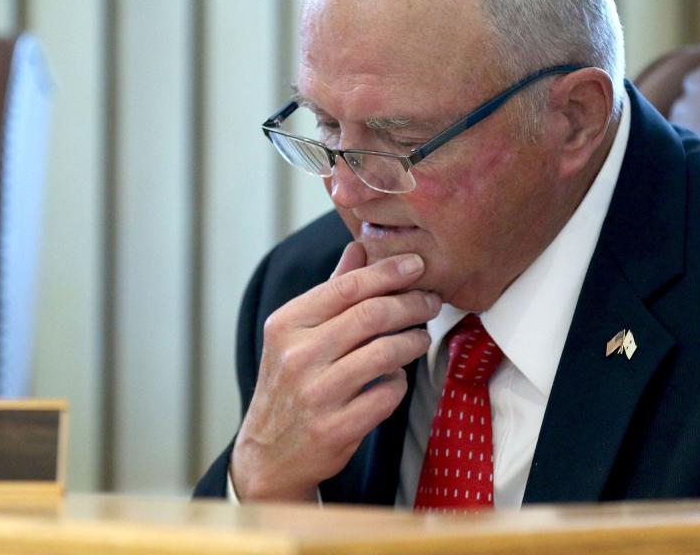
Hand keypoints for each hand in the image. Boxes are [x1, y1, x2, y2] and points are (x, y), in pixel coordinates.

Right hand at [230, 242, 439, 501]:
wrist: (268, 453)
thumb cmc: (289, 383)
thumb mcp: (296, 333)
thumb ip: (331, 290)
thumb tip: (359, 246)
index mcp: (286, 324)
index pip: (347, 287)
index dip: (388, 272)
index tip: (417, 264)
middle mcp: (297, 356)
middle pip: (371, 315)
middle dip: (411, 303)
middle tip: (431, 300)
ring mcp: (316, 394)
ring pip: (385, 353)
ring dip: (413, 341)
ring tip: (420, 336)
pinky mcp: (336, 428)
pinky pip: (387, 393)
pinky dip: (399, 381)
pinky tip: (396, 376)